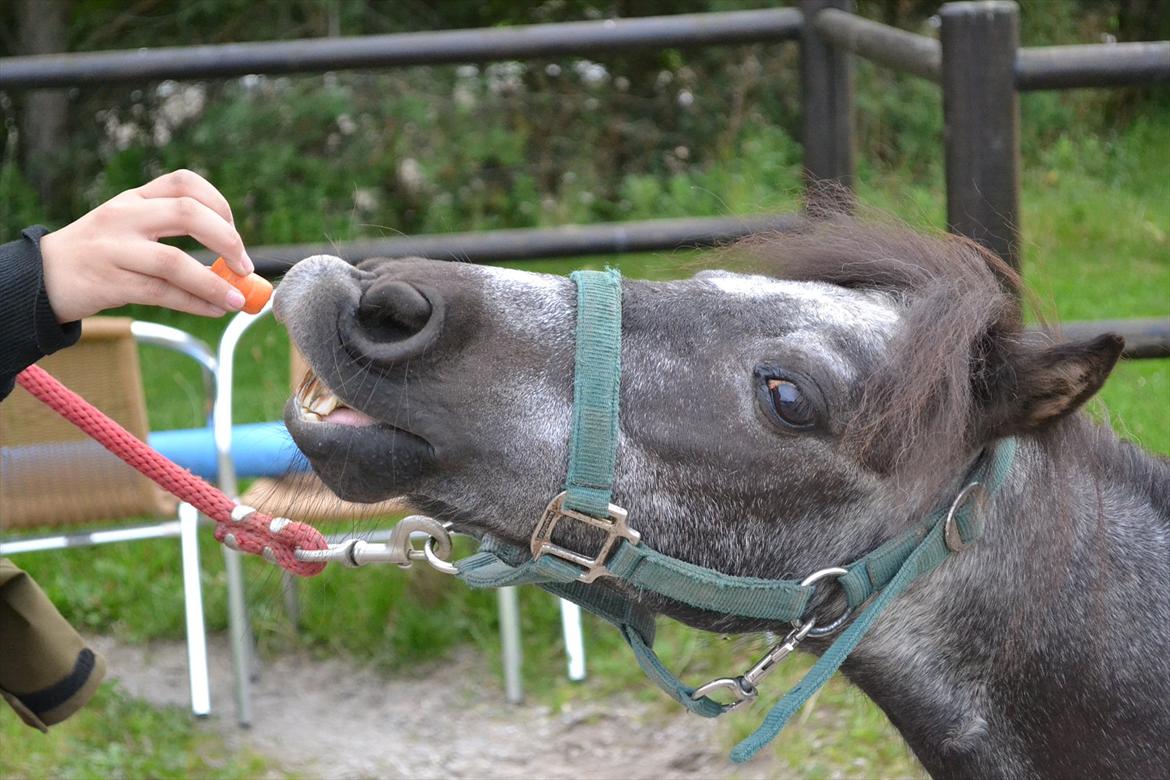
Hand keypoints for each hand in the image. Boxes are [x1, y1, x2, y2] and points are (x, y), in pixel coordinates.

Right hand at [39, 169, 254, 321]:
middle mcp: (124, 216)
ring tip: (236, 299)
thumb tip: (235, 262)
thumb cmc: (102, 253)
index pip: (184, 183)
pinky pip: (162, 293)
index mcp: (134, 198)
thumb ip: (173, 231)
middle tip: (245, 266)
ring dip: (214, 282)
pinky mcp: (110, 282)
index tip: (235, 232)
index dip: (219, 204)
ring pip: (174, 261)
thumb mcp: (130, 226)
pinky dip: (195, 302)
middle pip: (187, 214)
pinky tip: (214, 309)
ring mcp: (114, 248)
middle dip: (227, 240)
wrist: (45, 276)